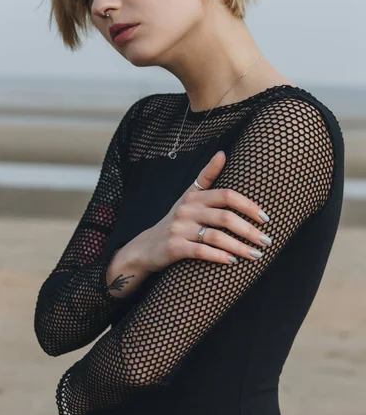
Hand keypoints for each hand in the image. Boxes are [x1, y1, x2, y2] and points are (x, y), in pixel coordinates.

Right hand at [132, 150, 270, 272]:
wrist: (147, 246)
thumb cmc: (177, 221)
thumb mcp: (189, 197)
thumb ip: (207, 177)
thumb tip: (223, 153)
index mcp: (194, 196)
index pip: (226, 195)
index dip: (248, 205)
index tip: (265, 217)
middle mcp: (186, 209)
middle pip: (224, 217)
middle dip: (249, 230)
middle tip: (266, 240)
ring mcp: (180, 228)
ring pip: (216, 237)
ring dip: (239, 247)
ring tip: (256, 255)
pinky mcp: (174, 247)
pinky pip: (201, 251)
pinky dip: (219, 256)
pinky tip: (233, 261)